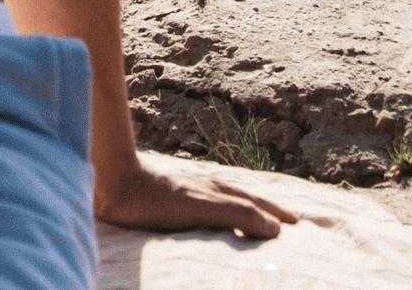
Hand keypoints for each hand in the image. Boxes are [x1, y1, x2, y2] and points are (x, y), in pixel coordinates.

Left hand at [96, 155, 296, 237]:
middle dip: (267, 210)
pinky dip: (222, 212)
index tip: (299, 224)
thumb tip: (275, 229)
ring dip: (246, 209)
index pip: (256, 203)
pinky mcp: (171, 197)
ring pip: (226, 199)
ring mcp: (188, 190)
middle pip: (244, 198)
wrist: (112, 182)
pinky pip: (207, 205)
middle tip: (289, 221)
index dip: (276, 214)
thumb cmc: (154, 199)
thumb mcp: (201, 208)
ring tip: (258, 219)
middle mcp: (206, 186)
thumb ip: (236, 215)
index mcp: (217, 189)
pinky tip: (213, 217)